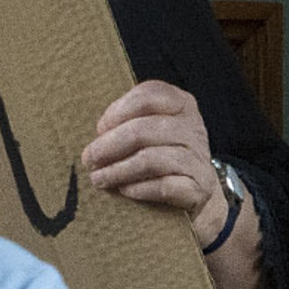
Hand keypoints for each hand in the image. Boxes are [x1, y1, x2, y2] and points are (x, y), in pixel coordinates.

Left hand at [80, 80, 222, 218]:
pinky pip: (164, 186)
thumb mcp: (152, 129)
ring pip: (151, 160)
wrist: (198, 192)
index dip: (119, 110)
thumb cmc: (164, 156)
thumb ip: (130, 121)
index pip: (148, 95)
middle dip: (109, 145)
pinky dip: (139, 189)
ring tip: (98, 178)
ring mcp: (198, 158)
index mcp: (181, 104)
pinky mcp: (199, 187)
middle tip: (89, 159)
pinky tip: (124, 190)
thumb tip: (101, 132)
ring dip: (118, 170)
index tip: (100, 128)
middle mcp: (193, 128)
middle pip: (143, 130)